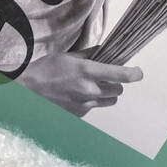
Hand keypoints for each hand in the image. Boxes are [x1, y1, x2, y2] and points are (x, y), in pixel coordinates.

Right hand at [17, 52, 143, 116]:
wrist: (28, 91)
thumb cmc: (45, 69)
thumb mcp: (67, 56)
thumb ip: (88, 55)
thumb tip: (104, 51)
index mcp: (87, 72)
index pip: (119, 74)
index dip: (133, 74)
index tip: (139, 72)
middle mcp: (89, 90)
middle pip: (118, 90)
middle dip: (116, 82)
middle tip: (107, 76)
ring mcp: (85, 104)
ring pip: (109, 100)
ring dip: (107, 93)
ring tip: (93, 86)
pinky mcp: (79, 114)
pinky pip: (94, 107)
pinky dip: (92, 101)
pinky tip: (77, 94)